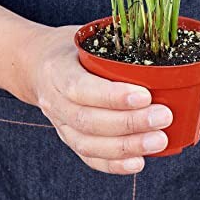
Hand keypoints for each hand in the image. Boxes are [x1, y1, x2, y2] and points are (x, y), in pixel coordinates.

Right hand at [19, 25, 172, 174]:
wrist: (35, 65)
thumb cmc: (68, 48)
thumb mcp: (84, 35)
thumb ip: (111, 41)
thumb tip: (155, 36)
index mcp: (56, 70)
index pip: (81, 88)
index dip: (113, 96)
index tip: (145, 95)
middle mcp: (54, 101)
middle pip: (89, 120)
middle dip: (130, 122)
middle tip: (163, 117)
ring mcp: (59, 123)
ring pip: (90, 143)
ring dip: (127, 146)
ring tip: (159, 140)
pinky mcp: (68, 138)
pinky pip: (89, 157)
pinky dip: (114, 164)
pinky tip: (139, 161)